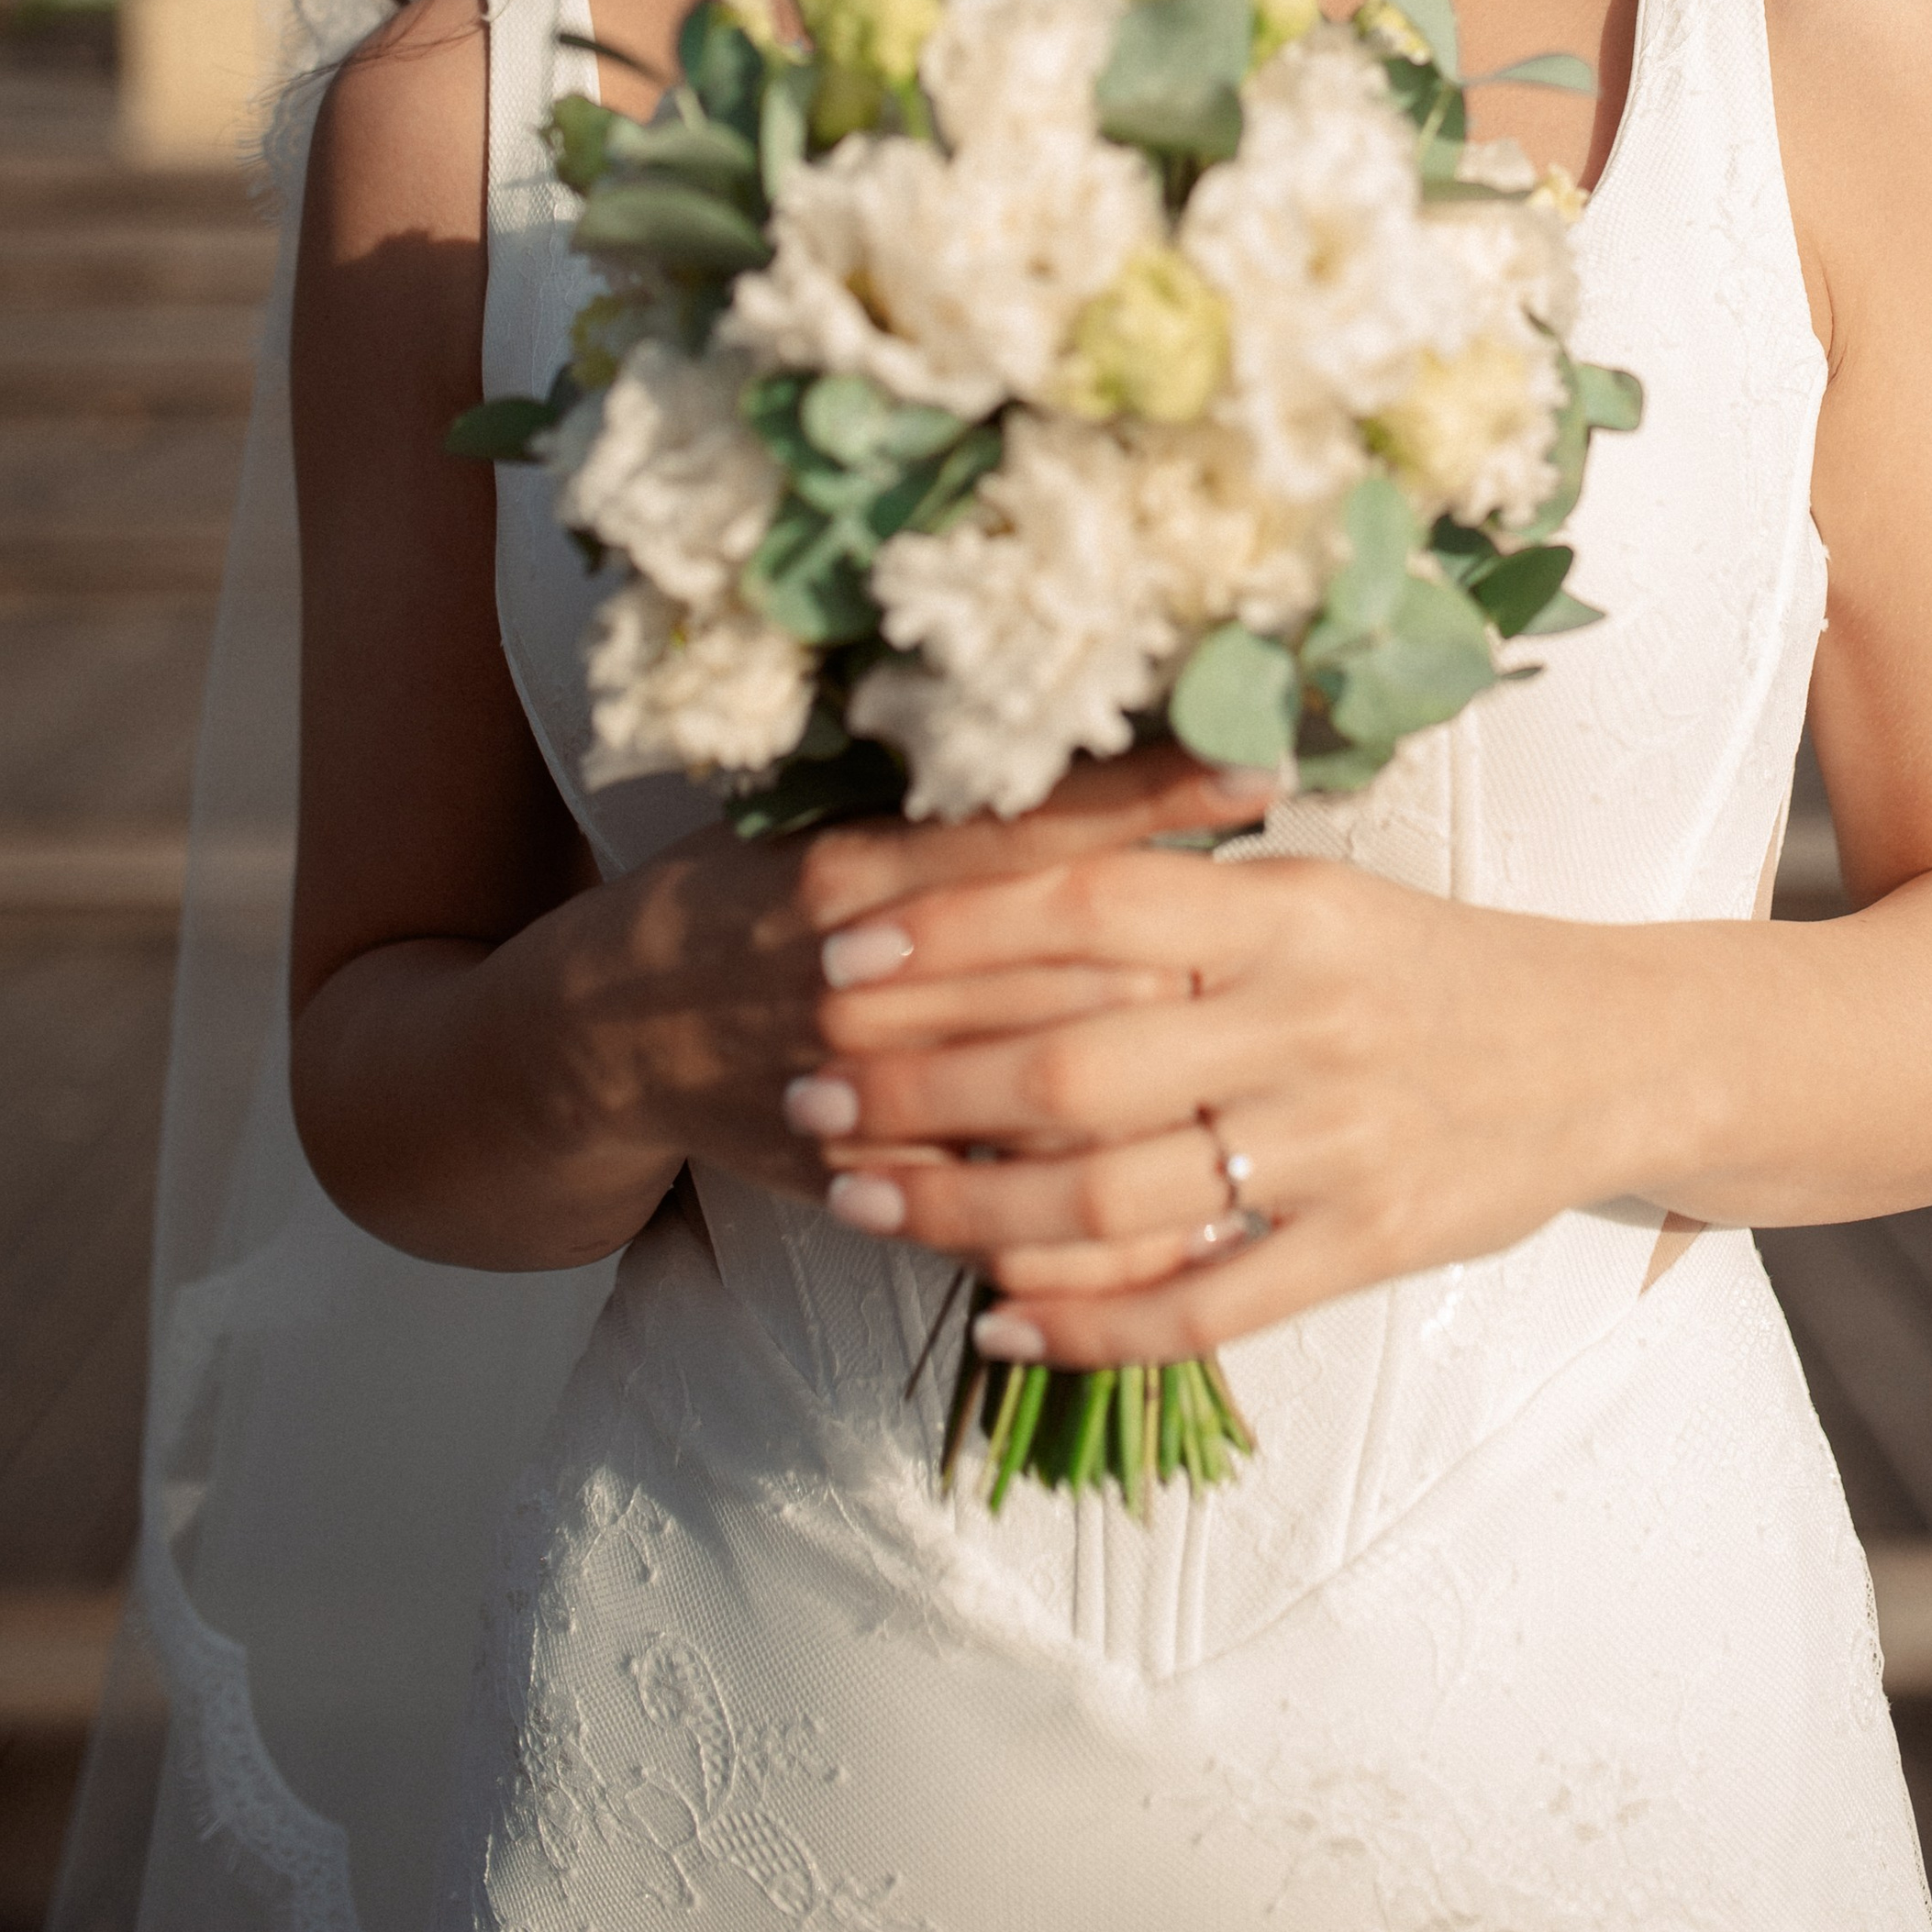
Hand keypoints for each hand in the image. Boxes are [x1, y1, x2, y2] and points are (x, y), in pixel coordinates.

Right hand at [513, 748, 1269, 1215]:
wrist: (603, 1042)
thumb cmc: (727, 898)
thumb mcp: (811, 818)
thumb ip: (940, 803)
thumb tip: (1090, 737)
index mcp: (852, 867)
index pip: (1034, 826)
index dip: (1153, 794)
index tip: (1267, 760)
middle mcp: (861, 977)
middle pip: (1068, 960)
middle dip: (1200, 941)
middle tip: (1327, 919)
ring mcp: (870, 1092)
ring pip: (1053, 1080)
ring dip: (1178, 1059)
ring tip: (1295, 1031)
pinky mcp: (876, 1177)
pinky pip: (1013, 1194)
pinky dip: (1110, 1189)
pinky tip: (1209, 1169)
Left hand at [800, 847, 1639, 1364]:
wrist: (1611, 1050)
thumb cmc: (1429, 963)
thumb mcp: (1314, 890)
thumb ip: (1177, 884)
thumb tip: (1003, 868)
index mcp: (1284, 910)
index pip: (1088, 906)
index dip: (951, 931)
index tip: (840, 954)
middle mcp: (1301, 1021)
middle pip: (1072, 1063)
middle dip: (917, 1085)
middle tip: (806, 1094)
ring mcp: (1333, 1144)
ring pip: (1113, 1197)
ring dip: (966, 1209)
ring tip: (862, 1200)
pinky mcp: (1364, 1247)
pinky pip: (1202, 1303)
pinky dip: (1087, 1325)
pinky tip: (996, 1323)